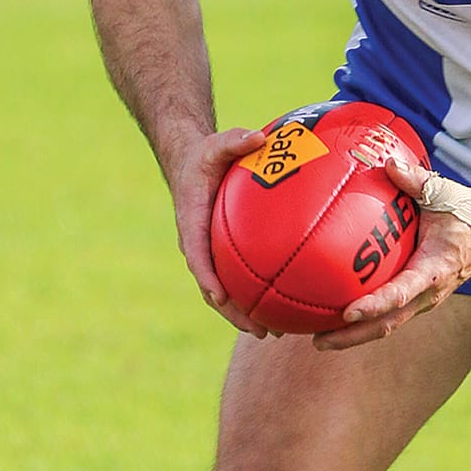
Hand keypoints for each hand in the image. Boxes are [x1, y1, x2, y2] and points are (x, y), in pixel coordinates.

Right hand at [166, 125, 272, 324]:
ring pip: (224, 292)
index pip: (196, 255)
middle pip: (211, 287)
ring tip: (272, 334)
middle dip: (232, 312)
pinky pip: (236, 281)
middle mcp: (198, 245)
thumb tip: (258, 136)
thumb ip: (234, 140)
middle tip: (258, 330)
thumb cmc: (205, 155)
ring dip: (244, 315)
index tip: (221, 297)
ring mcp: (209, 253)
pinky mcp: (222, 256)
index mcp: (192, 222)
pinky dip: (252, 298)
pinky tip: (280, 310)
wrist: (190, 164)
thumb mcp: (216, 143)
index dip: (208, 278)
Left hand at [312, 145, 470, 350]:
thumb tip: (388, 164)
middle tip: (318, 340)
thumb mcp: (444, 193)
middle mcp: (428, 293)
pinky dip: (364, 322)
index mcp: (434, 270)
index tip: (348, 311)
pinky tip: (335, 319)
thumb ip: (416, 181)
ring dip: (353, 336)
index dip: (375, 305)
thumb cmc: (465, 212)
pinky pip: (389, 316)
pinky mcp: (418, 298)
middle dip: (352, 335)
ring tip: (318, 339)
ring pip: (387, 326)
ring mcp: (423, 300)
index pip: (402, 293)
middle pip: (388, 324)